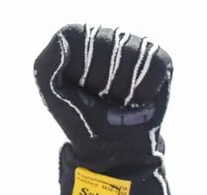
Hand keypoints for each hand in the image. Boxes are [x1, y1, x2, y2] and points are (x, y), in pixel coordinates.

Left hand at [33, 24, 172, 194]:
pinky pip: (154, 69)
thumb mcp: (50, 91)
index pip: (81, 38)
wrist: (110, 146)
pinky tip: (136, 101)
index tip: (80, 89)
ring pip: (132, 57)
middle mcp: (110, 35)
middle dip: (101, 82)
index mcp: (81, 37)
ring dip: (122, 89)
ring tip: (118, 101)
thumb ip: (46, 63)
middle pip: (108, 47)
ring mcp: (137, 46)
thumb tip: (64, 42)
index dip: (79, 70)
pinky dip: (143, 92)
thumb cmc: (79, 117)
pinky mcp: (160, 61)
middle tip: (101, 99)